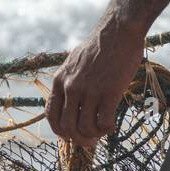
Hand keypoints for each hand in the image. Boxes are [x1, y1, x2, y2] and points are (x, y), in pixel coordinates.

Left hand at [46, 21, 146, 147]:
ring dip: (94, 136)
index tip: (71, 134)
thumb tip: (72, 105)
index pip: (51, 115)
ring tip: (102, 131)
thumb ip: (70, 82)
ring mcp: (89, 90)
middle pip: (66, 127)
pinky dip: (107, 129)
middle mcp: (71, 87)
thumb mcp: (74, 62)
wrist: (118, 30)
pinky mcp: (109, 92)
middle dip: (78, 138)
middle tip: (90, 140)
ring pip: (85, 128)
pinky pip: (103, 122)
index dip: (60, 131)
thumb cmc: (100, 47)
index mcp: (60, 80)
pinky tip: (112, 124)